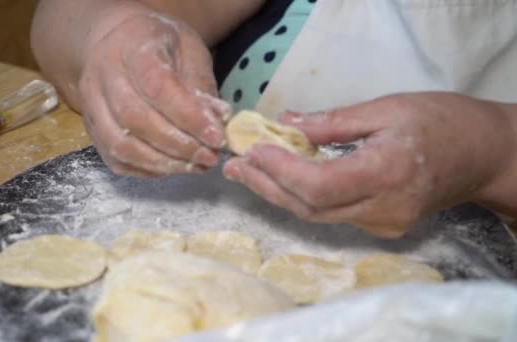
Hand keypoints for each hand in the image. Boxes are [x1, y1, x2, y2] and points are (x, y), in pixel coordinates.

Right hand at [78, 12, 230, 176]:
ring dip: (163, 162)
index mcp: (131, 46)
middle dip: (178, 145)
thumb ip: (201, 84)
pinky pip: (115, 159)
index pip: (157, 86)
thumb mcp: (188, 49)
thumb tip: (217, 121)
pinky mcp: (91, 128)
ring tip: (195, 166)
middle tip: (209, 156)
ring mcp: (90, 104)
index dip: (188, 116)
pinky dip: (147, 169)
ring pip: (120, 144)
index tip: (216, 136)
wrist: (116, 42)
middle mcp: (102, 74)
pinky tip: (173, 167)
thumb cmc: (159, 45)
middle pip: (135, 119)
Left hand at [223, 92, 515, 237]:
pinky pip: (332, 216)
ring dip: (278, 194)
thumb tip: (285, 123)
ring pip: (317, 216)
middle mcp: (383, 208)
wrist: (481, 156)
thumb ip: (333, 122)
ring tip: (247, 173)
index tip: (252, 150)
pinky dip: (303, 198)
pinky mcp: (382, 228)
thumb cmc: (440, 121)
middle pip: (310, 208)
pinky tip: (282, 181)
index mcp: (386, 172)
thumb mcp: (387, 108)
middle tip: (235, 166)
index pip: (318, 186)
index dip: (279, 171)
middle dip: (267, 186)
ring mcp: (383, 224)